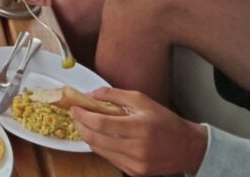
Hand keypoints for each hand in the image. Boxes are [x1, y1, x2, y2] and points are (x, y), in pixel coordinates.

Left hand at [72, 88, 207, 175]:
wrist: (188, 148)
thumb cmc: (165, 121)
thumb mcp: (142, 100)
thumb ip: (114, 94)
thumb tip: (91, 94)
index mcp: (140, 127)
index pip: (101, 123)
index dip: (83, 115)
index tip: (74, 107)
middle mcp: (137, 148)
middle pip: (95, 138)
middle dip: (80, 126)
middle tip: (75, 115)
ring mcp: (135, 164)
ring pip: (99, 150)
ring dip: (88, 136)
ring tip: (84, 124)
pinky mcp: (135, 172)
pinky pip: (109, 158)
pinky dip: (100, 146)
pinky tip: (100, 136)